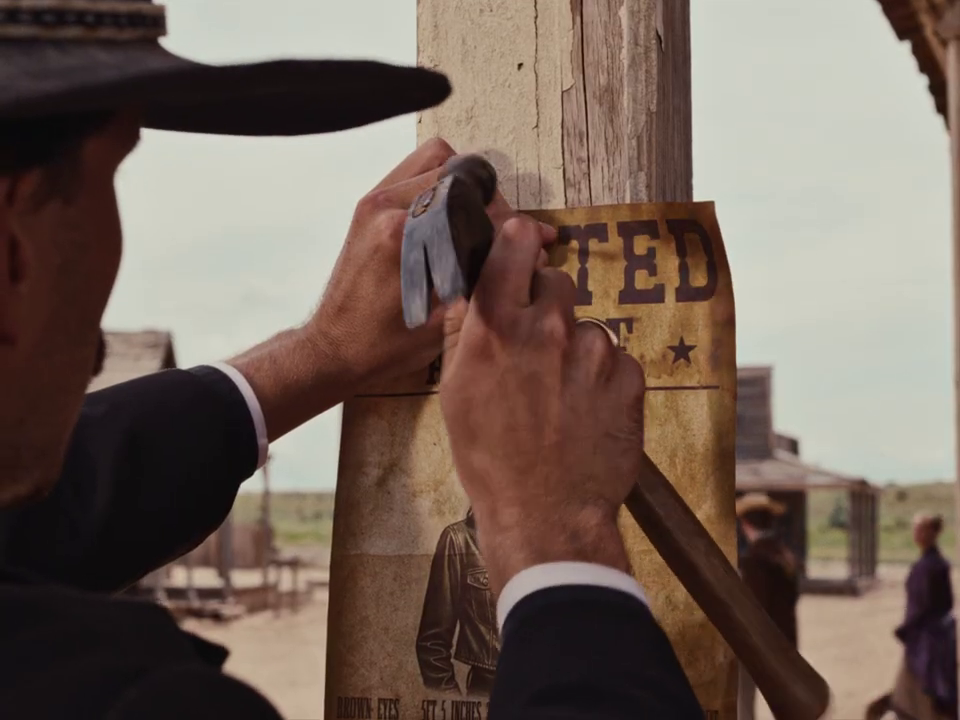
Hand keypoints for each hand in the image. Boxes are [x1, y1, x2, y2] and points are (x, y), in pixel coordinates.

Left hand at [228, 140, 553, 442]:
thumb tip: (534, 249)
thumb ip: (487, 276)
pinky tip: (452, 215)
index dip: (510, 222)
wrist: (333, 349)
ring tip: (478, 219)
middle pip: (461, 174)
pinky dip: (440, 181)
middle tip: (505, 232)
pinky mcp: (369, 203)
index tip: (530, 241)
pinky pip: (414, 168)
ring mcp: (375, 200)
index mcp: (406, 236)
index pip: (476, 205)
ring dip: (466, 184)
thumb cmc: (386, 345)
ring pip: (437, 158)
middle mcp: (387, 207)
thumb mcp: (447, 320)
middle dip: (492, 200)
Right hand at [439, 215, 645, 595]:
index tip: (521, 248)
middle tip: (537, 350)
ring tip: (561, 398)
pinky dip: (605, 379)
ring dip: (576, 350)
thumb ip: (463, 331)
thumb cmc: (489, 457)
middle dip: (547, 306)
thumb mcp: (455, 392)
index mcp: (498, 327)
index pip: (515, 245)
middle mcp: (549, 329)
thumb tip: (466, 287)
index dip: (519, 242)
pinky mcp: (630, 379)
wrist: (546, 514)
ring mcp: (594, 353)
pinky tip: (586, 413)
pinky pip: (617, 360)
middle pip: (557, 283)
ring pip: (587, 328)